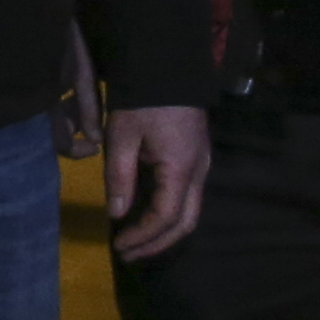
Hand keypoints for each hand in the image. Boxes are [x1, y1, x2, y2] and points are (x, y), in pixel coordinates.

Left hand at [104, 104, 212, 260]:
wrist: (167, 65)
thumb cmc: (142, 99)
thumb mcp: (122, 136)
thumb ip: (120, 176)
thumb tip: (117, 214)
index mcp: (181, 168)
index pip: (165, 217)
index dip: (142, 236)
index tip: (118, 245)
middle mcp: (199, 172)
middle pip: (185, 223)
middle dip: (157, 244)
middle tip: (128, 254)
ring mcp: (202, 165)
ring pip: (190, 212)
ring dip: (164, 232)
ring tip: (136, 242)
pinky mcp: (197, 158)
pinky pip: (188, 197)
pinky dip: (169, 214)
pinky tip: (147, 217)